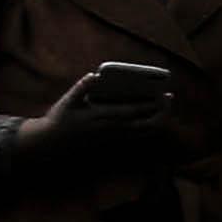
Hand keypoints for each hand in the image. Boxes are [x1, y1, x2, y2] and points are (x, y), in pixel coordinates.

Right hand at [21, 65, 181, 169]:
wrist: (51, 146)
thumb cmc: (59, 121)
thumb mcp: (67, 101)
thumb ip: (82, 87)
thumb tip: (95, 75)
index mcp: (100, 116)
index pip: (131, 110)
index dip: (149, 103)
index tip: (162, 95)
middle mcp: (109, 130)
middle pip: (140, 123)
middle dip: (158, 112)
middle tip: (169, 100)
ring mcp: (110, 140)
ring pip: (138, 133)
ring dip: (154, 122)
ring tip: (165, 112)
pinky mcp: (109, 146)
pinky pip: (131, 140)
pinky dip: (144, 132)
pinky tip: (150, 125)